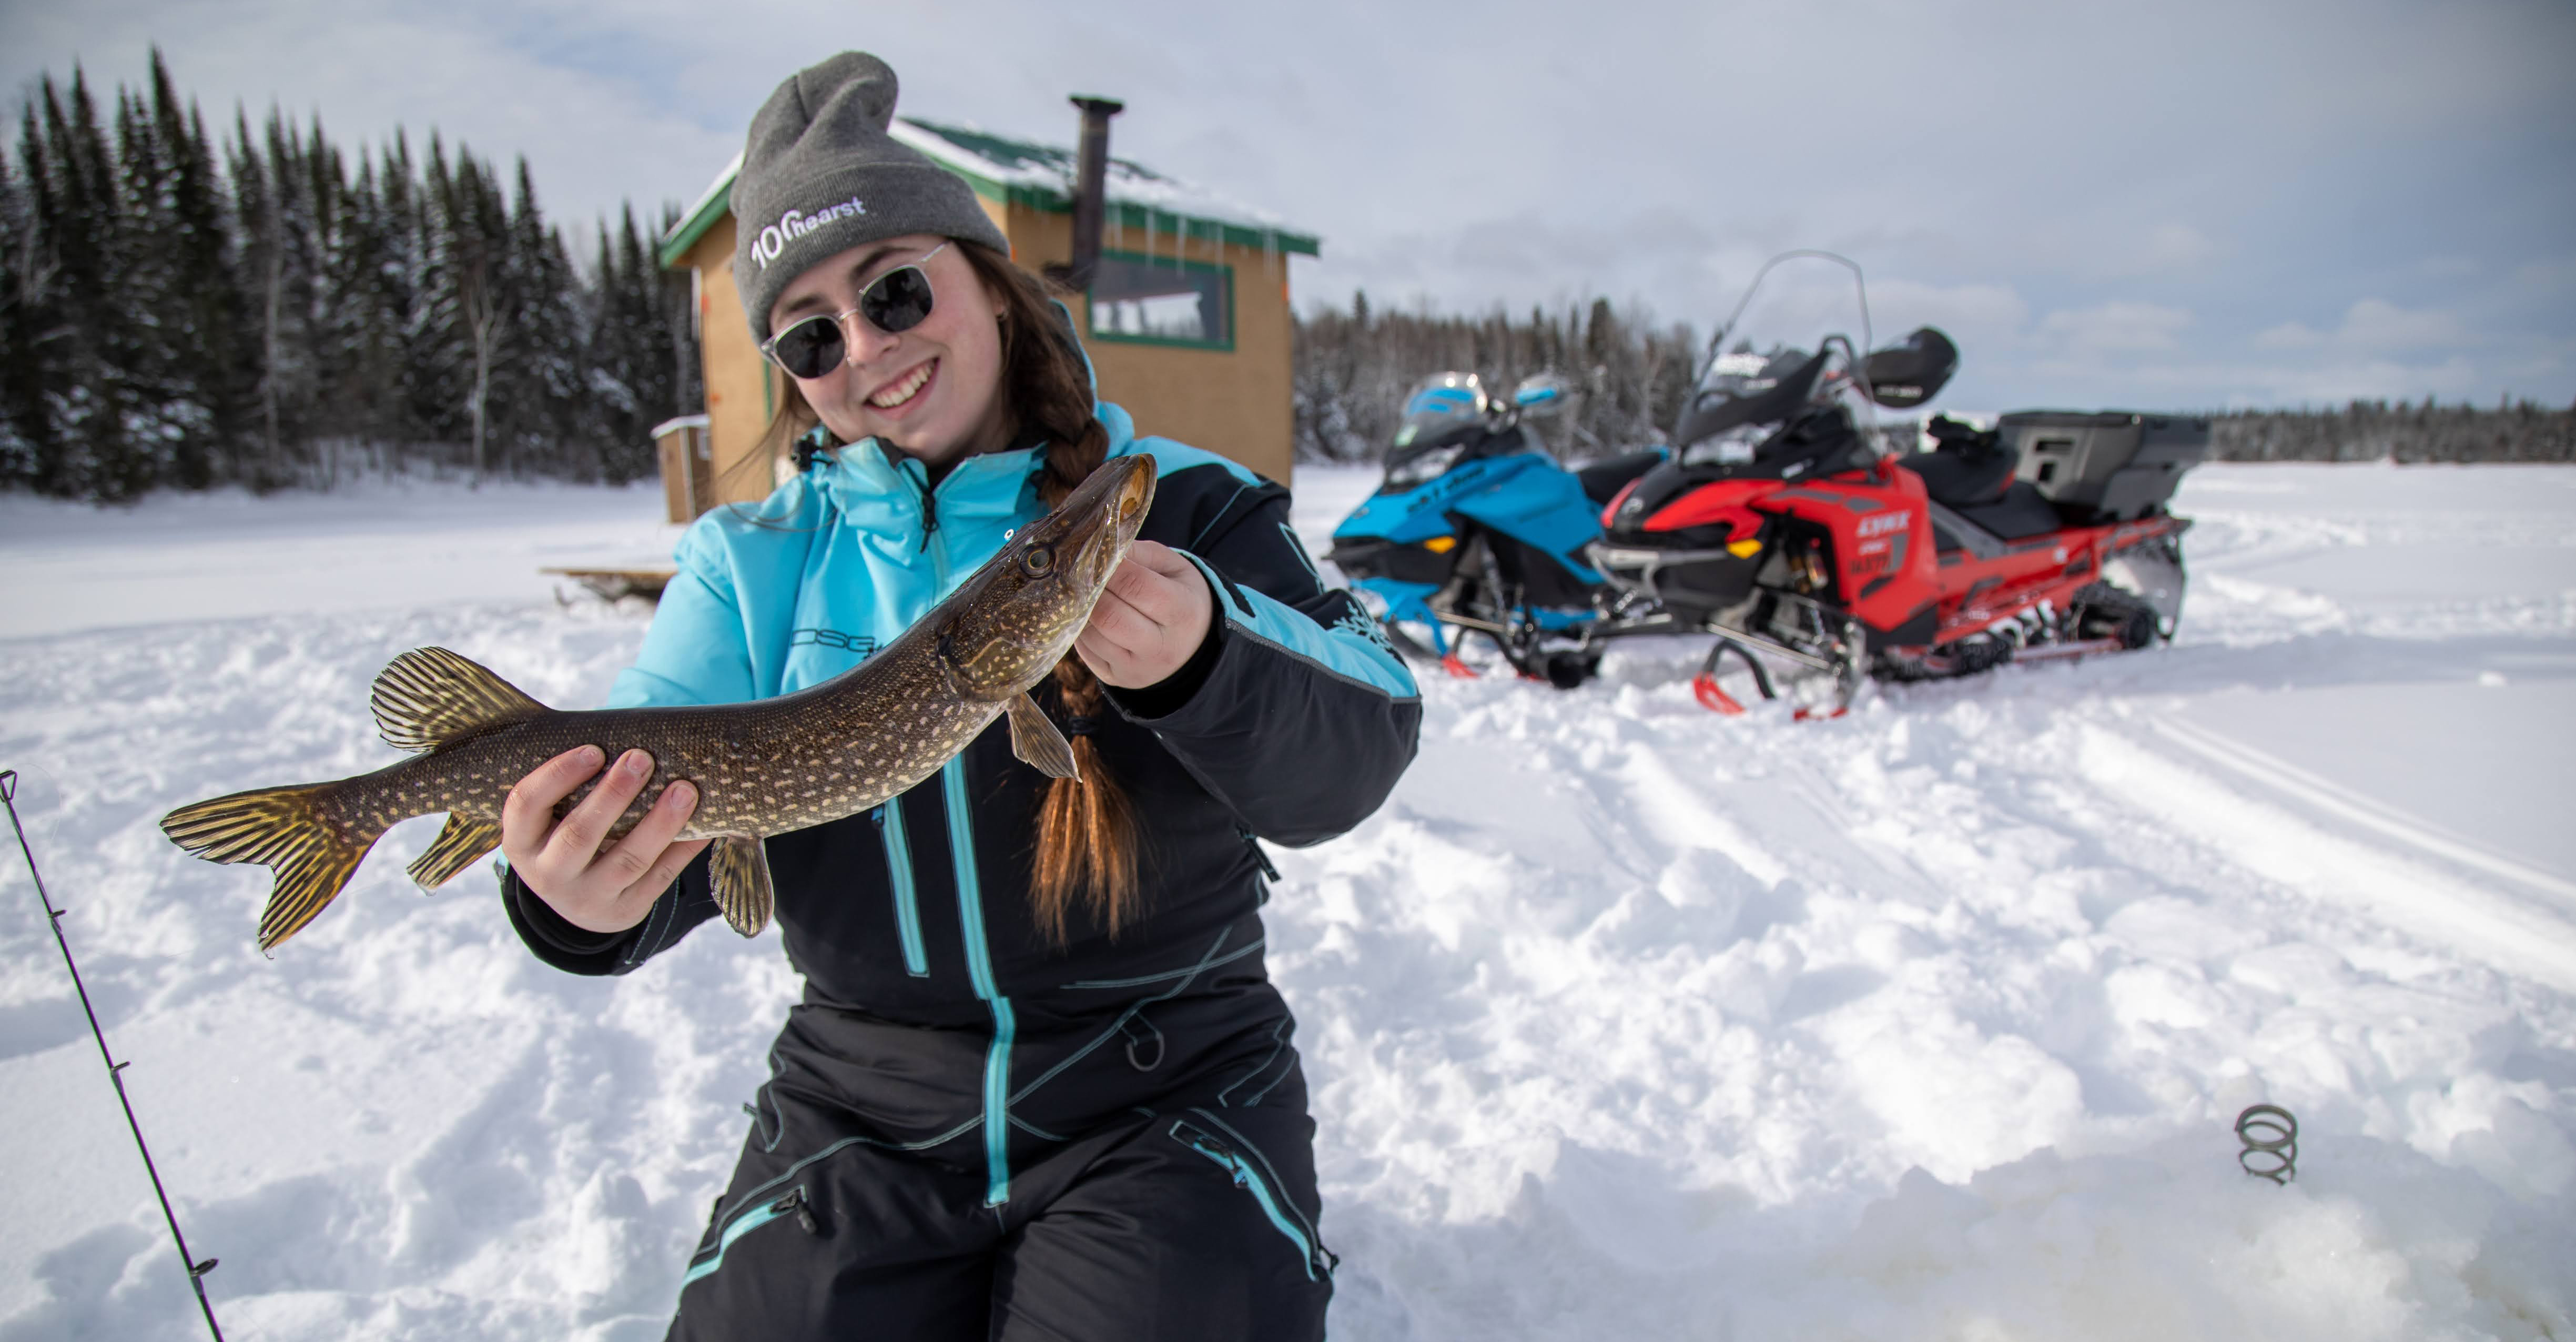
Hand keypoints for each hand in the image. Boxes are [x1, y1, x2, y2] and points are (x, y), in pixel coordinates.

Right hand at [500, 745, 709, 934]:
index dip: (558, 775)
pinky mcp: (625, 910)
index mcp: (522, 842)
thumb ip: (573, 784)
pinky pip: (659, 878)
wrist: (580, 899)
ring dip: (659, 823)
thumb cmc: (570, 832)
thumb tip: (628, 733)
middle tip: (642, 758)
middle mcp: (548, 874)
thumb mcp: (554, 815)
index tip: (595, 749)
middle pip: (579, 835)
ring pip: (627, 860)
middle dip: (613, 795)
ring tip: (685, 789)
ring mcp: (587, 897)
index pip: (526, 804)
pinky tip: (705, 825)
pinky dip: (683, 849)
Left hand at [1075, 540, 1214, 688]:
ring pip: (1092, 635)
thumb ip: (1141, 555)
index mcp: (1183, 614)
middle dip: (1091, 590)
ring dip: (1082, 610)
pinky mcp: (1116, 679)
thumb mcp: (1174, 569)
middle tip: (1084, 574)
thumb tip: (1103, 550)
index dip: (1111, 568)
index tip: (1099, 556)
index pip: (1137, 587)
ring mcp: (1136, 670)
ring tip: (1086, 593)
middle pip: (1109, 616)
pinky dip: (1081, 628)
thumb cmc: (1180, 598)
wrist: (1192, 646)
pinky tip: (1091, 616)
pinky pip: (1085, 651)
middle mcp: (1161, 649)